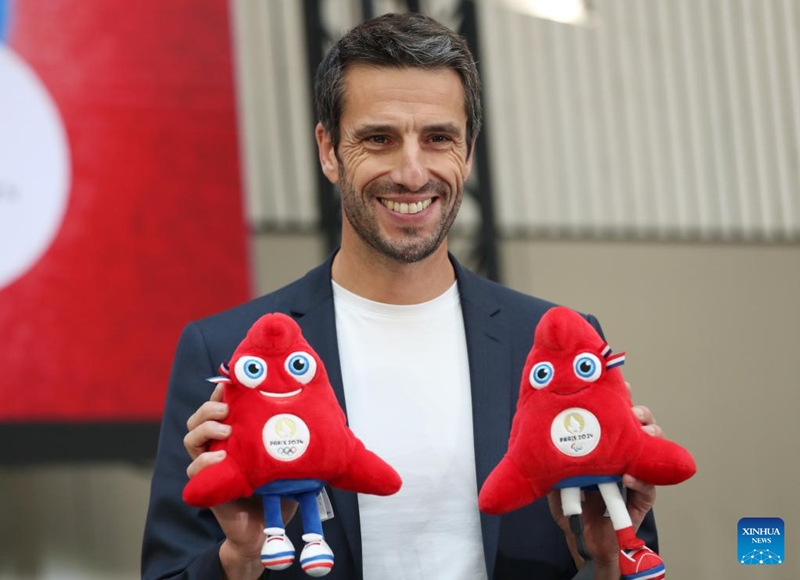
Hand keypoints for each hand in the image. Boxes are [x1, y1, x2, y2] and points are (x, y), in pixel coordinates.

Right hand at [184, 384, 297, 578]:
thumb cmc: (278, 494)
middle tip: (227, 408)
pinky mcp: (207, 485)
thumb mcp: (290, 462)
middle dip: (209, 408)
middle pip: (200, 418)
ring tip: (225, 431)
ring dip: (205, 429)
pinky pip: (194, 470)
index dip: (222, 394)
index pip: (222, 407)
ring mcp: (211, 465)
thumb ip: (298, 444)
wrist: (267, 531)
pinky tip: (219, 458)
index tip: (230, 384)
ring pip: (191, 439)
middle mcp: (220, 447)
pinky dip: (204, 462)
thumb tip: (326, 422)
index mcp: (238, 436)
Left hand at [548, 383, 658, 577]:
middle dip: (641, 413)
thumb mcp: (553, 477)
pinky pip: (649, 487)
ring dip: (650, 439)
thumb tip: (536, 442)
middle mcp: (622, 455)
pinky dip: (640, 480)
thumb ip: (548, 462)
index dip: (621, 399)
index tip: (621, 385)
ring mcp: (635, 475)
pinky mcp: (641, 501)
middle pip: (642, 426)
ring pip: (654, 450)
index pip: (617, 416)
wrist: (582, 540)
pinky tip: (628, 475)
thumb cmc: (571, 505)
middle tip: (632, 411)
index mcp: (604, 444)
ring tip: (640, 434)